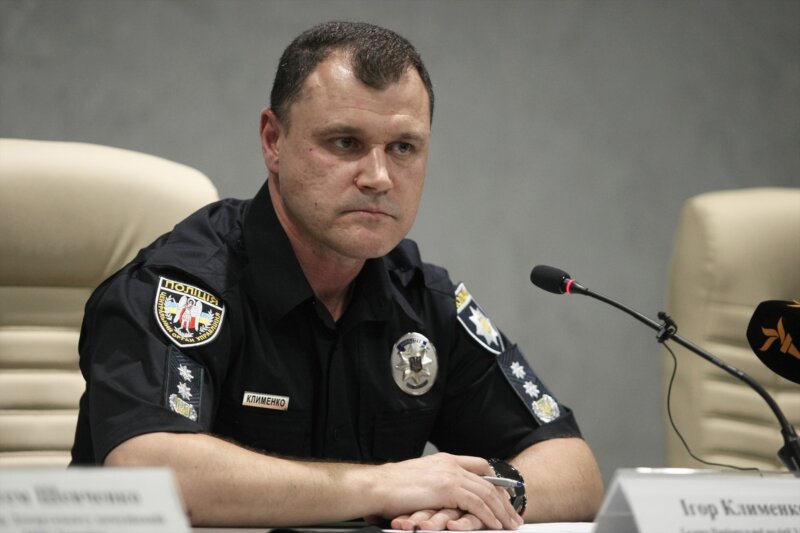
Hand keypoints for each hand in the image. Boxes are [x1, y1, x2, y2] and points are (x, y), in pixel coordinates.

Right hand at [371, 453, 522, 529]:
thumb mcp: (418, 478)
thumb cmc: (389, 487)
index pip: (479, 466)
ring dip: (501, 510)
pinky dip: (488, 515)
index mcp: (444, 459)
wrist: (376, 486)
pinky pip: (476, 503)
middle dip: (504, 499)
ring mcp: (450, 475)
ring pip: (486, 492)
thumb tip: (442, 495)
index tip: (505, 492)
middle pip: (488, 481)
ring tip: (510, 523)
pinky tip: (494, 525)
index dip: (495, 480)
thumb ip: (435, 483)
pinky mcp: (447, 489)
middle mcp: (450, 464)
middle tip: (514, 513)